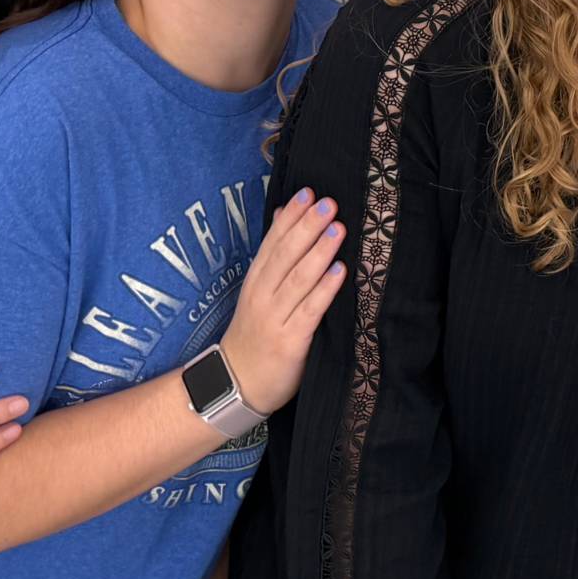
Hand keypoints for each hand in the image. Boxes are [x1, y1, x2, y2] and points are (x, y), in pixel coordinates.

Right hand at [220, 188, 348, 415]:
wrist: (236, 386)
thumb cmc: (256, 335)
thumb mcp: (259, 293)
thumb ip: (275, 259)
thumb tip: (286, 214)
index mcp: (255, 282)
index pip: (272, 243)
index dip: (290, 217)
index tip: (308, 192)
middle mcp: (262, 297)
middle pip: (285, 256)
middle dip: (307, 227)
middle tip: (328, 202)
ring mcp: (274, 319)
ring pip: (297, 280)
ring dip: (319, 252)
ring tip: (338, 228)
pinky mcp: (290, 342)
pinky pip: (309, 312)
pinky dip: (324, 290)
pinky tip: (340, 272)